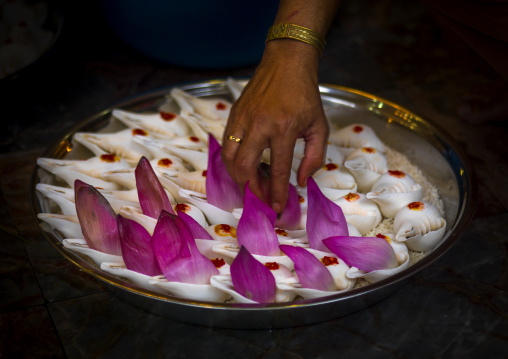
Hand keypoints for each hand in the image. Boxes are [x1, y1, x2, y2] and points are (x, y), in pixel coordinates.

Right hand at [221, 40, 329, 212]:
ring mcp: (242, 119)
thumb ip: (315, 157)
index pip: (277, 169)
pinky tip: (245, 167)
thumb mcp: (320, 126)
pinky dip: (232, 162)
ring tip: (252, 184)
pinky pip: (226, 145)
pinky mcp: (233, 115)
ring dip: (238, 178)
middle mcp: (259, 124)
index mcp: (284, 128)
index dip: (276, 192)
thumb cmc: (305, 95)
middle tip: (261, 198)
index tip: (276, 207)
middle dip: (252, 189)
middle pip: (245, 168)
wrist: (286, 63)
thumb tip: (301, 182)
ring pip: (229, 158)